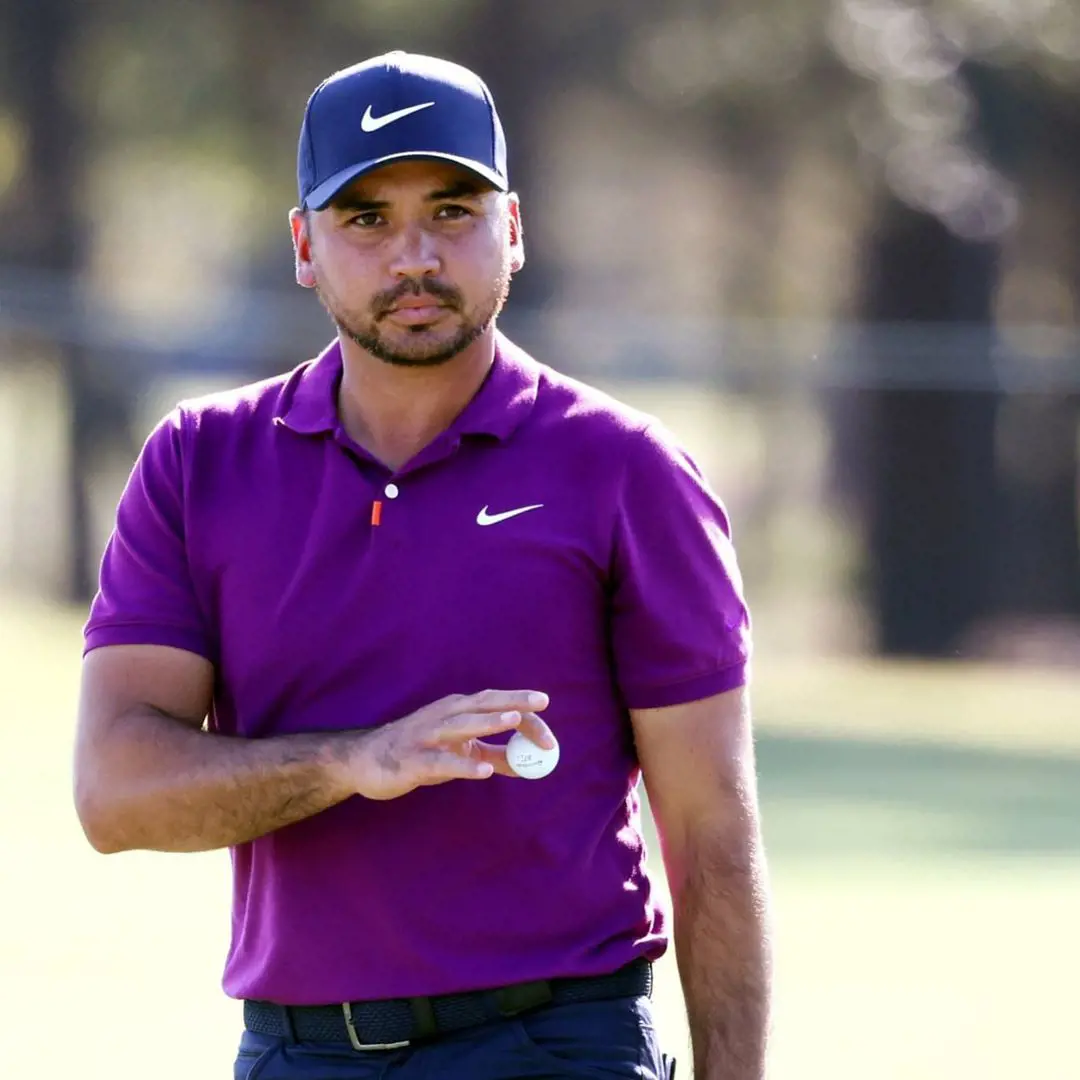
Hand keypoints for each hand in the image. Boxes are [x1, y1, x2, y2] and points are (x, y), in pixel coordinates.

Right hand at [345, 689, 553, 799]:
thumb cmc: (416, 753)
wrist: (363, 762)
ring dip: (489, 720)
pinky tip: (483, 770)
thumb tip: (528, 763)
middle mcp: (442, 716)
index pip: (494, 703)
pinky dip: (463, 764)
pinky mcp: (413, 760)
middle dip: (513, 702)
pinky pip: (442, 762)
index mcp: (455, 710)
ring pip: (461, 724)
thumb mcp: (457, 750)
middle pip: (482, 704)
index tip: (548, 726)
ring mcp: (426, 736)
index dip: (523, 712)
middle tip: (541, 702)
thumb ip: (491, 754)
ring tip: (514, 718)